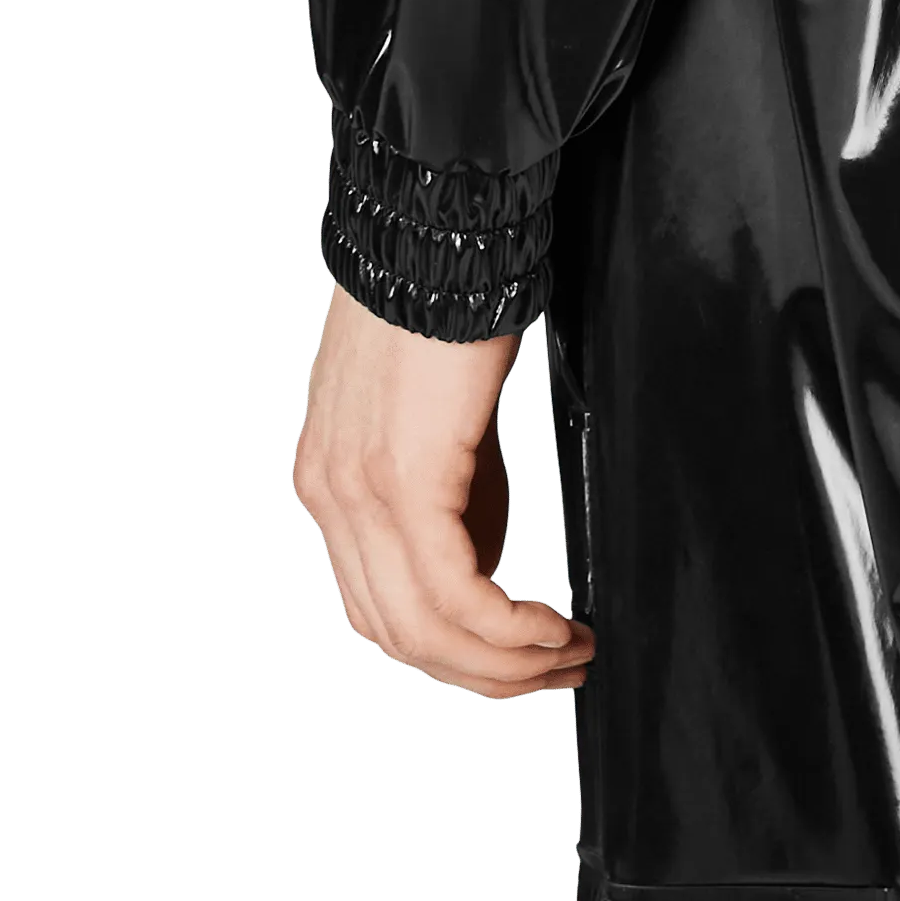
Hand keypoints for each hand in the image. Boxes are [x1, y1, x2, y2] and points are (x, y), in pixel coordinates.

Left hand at [288, 281, 595, 701]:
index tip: (520, 659)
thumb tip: (484, 562)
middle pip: (400, 636)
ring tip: (571, 654)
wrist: (440, 227)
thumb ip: (455, 494)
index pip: (378, 611)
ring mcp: (356, 493)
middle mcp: (328, 498)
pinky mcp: (403, 479)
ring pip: (426, 629)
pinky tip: (553, 627)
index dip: (453, 653)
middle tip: (559, 672)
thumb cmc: (450, 304)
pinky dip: (508, 628)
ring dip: (506, 661)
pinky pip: (454, 593)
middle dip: (487, 674)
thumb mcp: (442, 420)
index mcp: (328, 484)